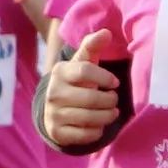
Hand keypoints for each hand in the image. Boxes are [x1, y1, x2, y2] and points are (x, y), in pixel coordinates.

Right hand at [42, 28, 125, 149]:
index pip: (86, 71)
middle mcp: (53, 93)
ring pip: (91, 118)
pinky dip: (98, 131)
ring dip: (108, 116)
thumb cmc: (75, 82)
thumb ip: (92, 46)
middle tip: (114, 100)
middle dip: (110, 100)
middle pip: (92, 98)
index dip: (105, 77)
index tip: (115, 83)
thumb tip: (107, 32)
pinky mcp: (58, 133)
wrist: (53, 109)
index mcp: (60, 72)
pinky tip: (98, 124)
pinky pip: (86, 135)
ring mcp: (54, 114)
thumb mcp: (81, 63)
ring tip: (112, 111)